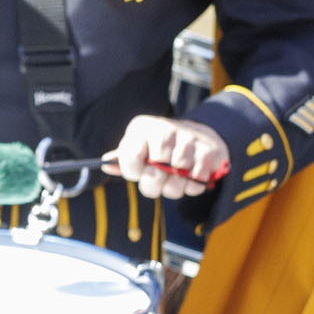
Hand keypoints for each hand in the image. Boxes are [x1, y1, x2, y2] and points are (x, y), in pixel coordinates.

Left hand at [108, 114, 228, 197]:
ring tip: (175, 178)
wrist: (199, 135)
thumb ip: (123, 158)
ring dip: (176, 185)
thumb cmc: (160, 147)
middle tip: (158, 181)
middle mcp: (165, 129)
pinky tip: (190, 176)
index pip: (131, 156)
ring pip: (178, 176)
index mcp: (142, 128)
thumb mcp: (139, 147)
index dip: (133, 172)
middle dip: (155, 184)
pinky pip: (197, 179)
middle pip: (155, 171)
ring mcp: (189, 138)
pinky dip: (193, 185)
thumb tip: (105, 164)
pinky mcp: (209, 150)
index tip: (137, 173)